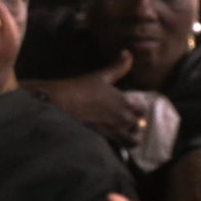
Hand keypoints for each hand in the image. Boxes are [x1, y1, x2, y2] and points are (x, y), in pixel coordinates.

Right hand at [28, 53, 142, 141]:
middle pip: (138, 125)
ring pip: (132, 140)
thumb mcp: (100, 75)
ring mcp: (113, 131)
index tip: (129, 108)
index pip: (142, 109)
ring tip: (120, 134)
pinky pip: (120, 148)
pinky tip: (112, 142)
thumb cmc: (79, 88)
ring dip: (129, 137)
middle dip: (133, 124)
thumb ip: (118, 66)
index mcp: (124, 101)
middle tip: (123, 121)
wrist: (59, 105)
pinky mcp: (104, 141)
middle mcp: (122, 118)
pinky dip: (120, 146)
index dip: (137, 109)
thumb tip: (128, 52)